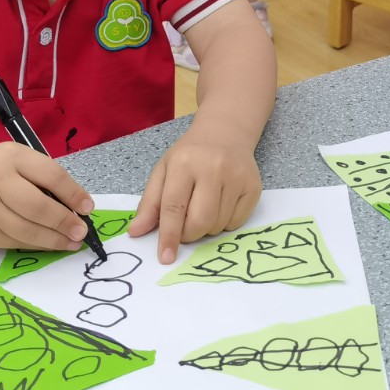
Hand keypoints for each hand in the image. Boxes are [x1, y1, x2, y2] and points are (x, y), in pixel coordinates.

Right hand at [0, 142, 94, 250]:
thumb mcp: (17, 161)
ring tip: (71, 243)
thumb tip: (77, 207)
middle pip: (35, 206)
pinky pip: (12, 242)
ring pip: (24, 230)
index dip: (73, 193)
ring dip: (52, 240)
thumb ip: (43, 178)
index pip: (49, 175)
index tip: (88, 208)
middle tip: (81, 232)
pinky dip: (35, 245)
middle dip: (63, 222)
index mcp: (10, 156)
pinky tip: (49, 244)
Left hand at [129, 138, 260, 264]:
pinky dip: (224, 223)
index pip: (174, 207)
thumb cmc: (190, 155)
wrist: (225, 132)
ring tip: (203, 207)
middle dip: (189, 234)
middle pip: (200, 221)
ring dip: (206, 228)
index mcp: (184, 163)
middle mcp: (213, 168)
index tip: (165, 257)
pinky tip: (221, 204)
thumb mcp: (163, 171)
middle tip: (185, 228)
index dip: (169, 236)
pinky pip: (236, 223)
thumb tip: (136, 232)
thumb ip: (150, 203)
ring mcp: (237, 177)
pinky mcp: (254, 187)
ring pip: (218, 225)